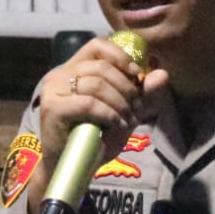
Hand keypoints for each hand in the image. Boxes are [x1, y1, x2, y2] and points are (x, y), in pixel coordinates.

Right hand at [30, 37, 168, 213]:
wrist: (73, 167)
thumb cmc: (95, 137)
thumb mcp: (124, 111)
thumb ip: (141, 93)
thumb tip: (162, 74)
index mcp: (73, 69)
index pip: (97, 46)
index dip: (121, 56)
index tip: (138, 76)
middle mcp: (59, 75)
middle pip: (101, 66)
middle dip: (126, 86)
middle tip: (136, 107)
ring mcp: (53, 91)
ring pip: (96, 84)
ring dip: (120, 102)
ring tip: (128, 119)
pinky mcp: (52, 108)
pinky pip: (88, 103)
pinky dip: (108, 113)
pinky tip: (117, 124)